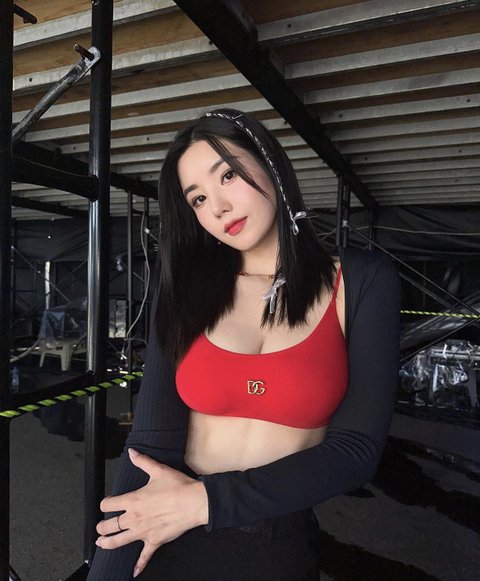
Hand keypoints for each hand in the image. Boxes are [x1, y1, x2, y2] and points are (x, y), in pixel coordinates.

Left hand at [95, 448, 208, 576]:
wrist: (194, 502)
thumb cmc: (178, 486)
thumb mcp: (158, 470)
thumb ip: (143, 461)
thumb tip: (132, 452)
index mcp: (133, 501)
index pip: (109, 504)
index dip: (105, 503)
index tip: (107, 502)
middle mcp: (134, 518)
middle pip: (110, 525)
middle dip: (102, 526)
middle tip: (100, 527)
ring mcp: (143, 532)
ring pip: (119, 541)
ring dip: (108, 543)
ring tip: (101, 544)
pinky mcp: (154, 541)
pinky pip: (144, 556)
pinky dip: (139, 565)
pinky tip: (134, 572)